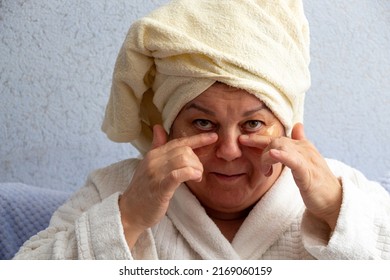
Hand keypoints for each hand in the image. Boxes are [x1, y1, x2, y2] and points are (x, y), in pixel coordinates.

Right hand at [119, 124, 217, 247]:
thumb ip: (156, 146)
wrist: (129, 212)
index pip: (179, 141)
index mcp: (153, 154)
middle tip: (198, 173)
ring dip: (196, 168)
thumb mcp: (148, 165)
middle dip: (197, 160)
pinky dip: (191, 173)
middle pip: (184, 150)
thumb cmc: (143, 190)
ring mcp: (156, 174)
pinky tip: (195, 178)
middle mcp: (154, 161)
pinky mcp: (160, 188)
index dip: (198, 138)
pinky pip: (178, 174)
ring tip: (196, 178)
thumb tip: (158, 127)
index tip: (214, 136)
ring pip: (184, 160)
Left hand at [239, 123, 341, 230]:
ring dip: (266, 156)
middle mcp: (304, 149)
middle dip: (256, 142)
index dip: (258, 137)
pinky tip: (272, 154)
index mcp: (301, 146)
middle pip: (276, 139)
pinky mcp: (308, 173)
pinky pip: (294, 161)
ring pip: (282, 146)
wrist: (334, 201)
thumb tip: (298, 125)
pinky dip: (282, 156)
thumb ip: (300, 143)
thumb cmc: (318, 182)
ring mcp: (307, 160)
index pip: (277, 137)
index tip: (241, 139)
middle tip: (242, 147)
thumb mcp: (306, 160)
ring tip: (265, 169)